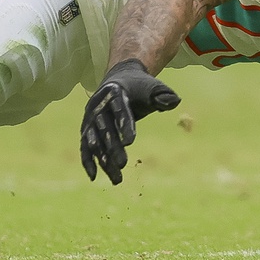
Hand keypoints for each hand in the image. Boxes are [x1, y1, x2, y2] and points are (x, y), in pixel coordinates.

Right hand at [79, 59, 179, 184]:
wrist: (121, 80)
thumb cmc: (140, 88)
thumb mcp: (153, 88)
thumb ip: (163, 95)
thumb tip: (175, 101)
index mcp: (114, 91)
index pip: (119, 108)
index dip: (124, 124)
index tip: (130, 142)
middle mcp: (98, 104)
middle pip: (105, 128)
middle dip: (113, 147)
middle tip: (124, 164)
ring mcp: (90, 117)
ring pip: (94, 141)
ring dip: (103, 160)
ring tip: (117, 179)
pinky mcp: (87, 128)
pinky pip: (85, 147)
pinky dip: (88, 161)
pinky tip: (94, 177)